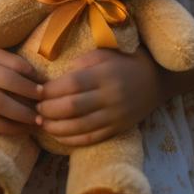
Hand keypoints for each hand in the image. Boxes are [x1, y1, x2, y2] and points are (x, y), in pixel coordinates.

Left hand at [36, 45, 167, 145]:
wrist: (157, 79)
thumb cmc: (126, 61)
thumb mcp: (105, 53)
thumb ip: (82, 63)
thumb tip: (56, 78)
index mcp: (106, 74)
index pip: (72, 84)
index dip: (51, 90)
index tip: (37, 90)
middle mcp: (111, 96)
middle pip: (73, 107)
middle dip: (49, 110)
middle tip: (36, 108)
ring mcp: (115, 115)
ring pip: (80, 127)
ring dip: (56, 127)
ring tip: (42, 123)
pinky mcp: (118, 129)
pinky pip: (91, 138)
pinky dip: (72, 140)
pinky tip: (58, 136)